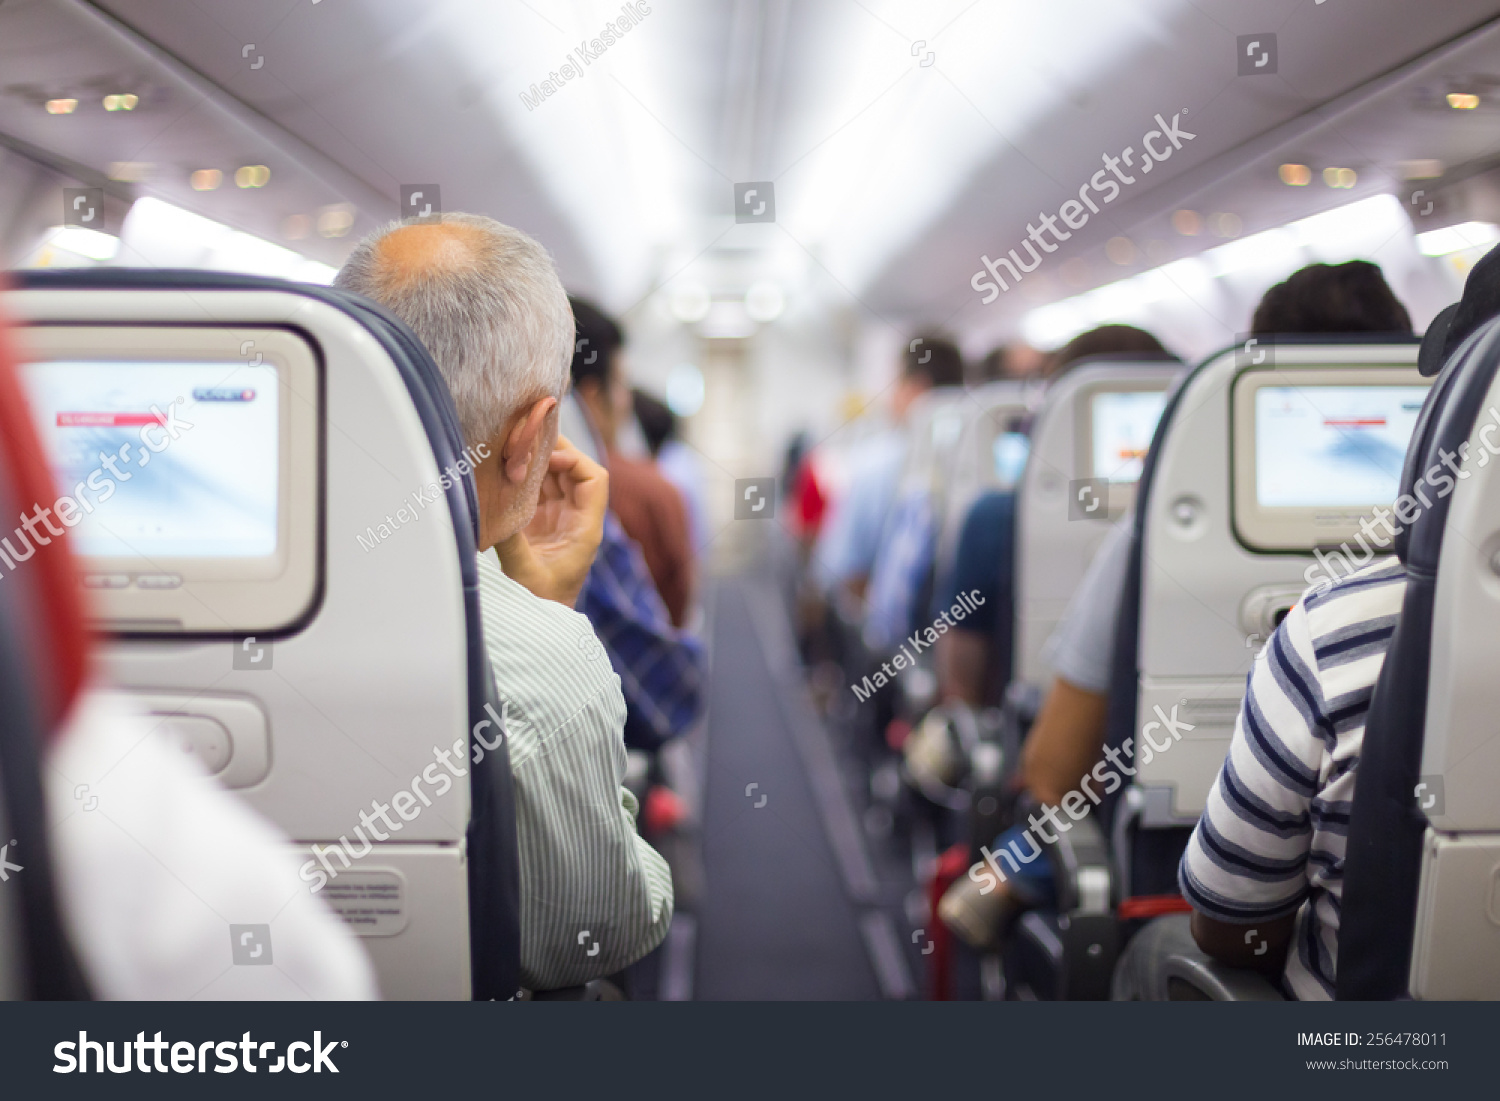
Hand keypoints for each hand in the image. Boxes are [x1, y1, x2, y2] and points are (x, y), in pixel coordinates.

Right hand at [494, 436, 606, 606]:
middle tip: (524, 439)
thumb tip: (490, 508)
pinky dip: (524, 477)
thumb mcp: (524, 573)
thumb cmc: (540, 605)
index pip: (595, 479)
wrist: (538, 626)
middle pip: (574, 471)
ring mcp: (559, 519)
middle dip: (553, 451)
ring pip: (555, 477)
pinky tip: (506, 468)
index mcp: (585, 529)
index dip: (575, 460)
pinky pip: (537, 490)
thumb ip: (511, 541)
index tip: (546, 458)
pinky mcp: (540, 523)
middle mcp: (576, 519)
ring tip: (512, 448)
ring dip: (536, 462)